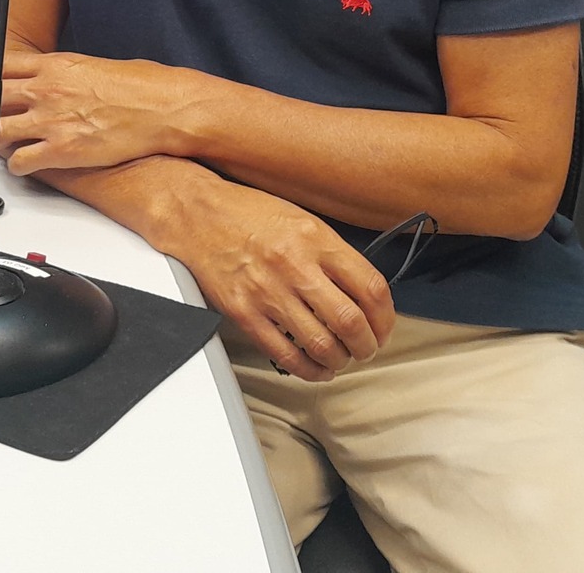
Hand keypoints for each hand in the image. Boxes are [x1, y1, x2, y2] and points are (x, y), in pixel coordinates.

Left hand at [0, 50, 215, 174]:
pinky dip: (17, 166)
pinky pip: (20, 161)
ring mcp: (52, 121)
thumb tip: (49, 80)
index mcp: (54, 66)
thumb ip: (62, 72)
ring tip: (3, 146)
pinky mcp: (62, 150)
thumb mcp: (92, 64)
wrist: (161, 110)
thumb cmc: (138, 87)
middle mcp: (46, 90)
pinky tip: (25, 164)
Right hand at [162, 178, 394, 382]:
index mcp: (316, 239)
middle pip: (350, 323)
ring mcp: (269, 292)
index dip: (386, 317)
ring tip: (341, 358)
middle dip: (367, 346)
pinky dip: (307, 369)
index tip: (383, 326)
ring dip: (339, 360)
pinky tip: (314, 367)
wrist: (197, 215)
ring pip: (321, 345)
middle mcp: (295, 266)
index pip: (371, 288)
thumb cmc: (248, 213)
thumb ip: (333, 253)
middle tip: (367, 348)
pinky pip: (284, 354)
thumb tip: (363, 292)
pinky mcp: (245, 313)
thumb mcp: (302, 220)